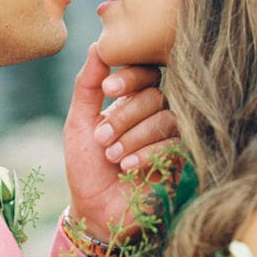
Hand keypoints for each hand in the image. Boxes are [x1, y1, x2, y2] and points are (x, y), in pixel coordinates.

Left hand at [63, 43, 178, 240]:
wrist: (95, 211)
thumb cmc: (86, 166)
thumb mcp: (78, 122)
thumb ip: (87, 84)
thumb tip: (98, 45)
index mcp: (131, 100)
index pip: (144, 71)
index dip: (130, 76)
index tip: (108, 90)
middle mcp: (153, 114)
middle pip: (155, 94)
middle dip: (125, 115)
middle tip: (102, 138)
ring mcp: (167, 137)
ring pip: (166, 118)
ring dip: (135, 136)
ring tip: (112, 155)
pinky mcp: (178, 160)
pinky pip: (175, 144)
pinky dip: (148, 153)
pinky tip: (128, 166)